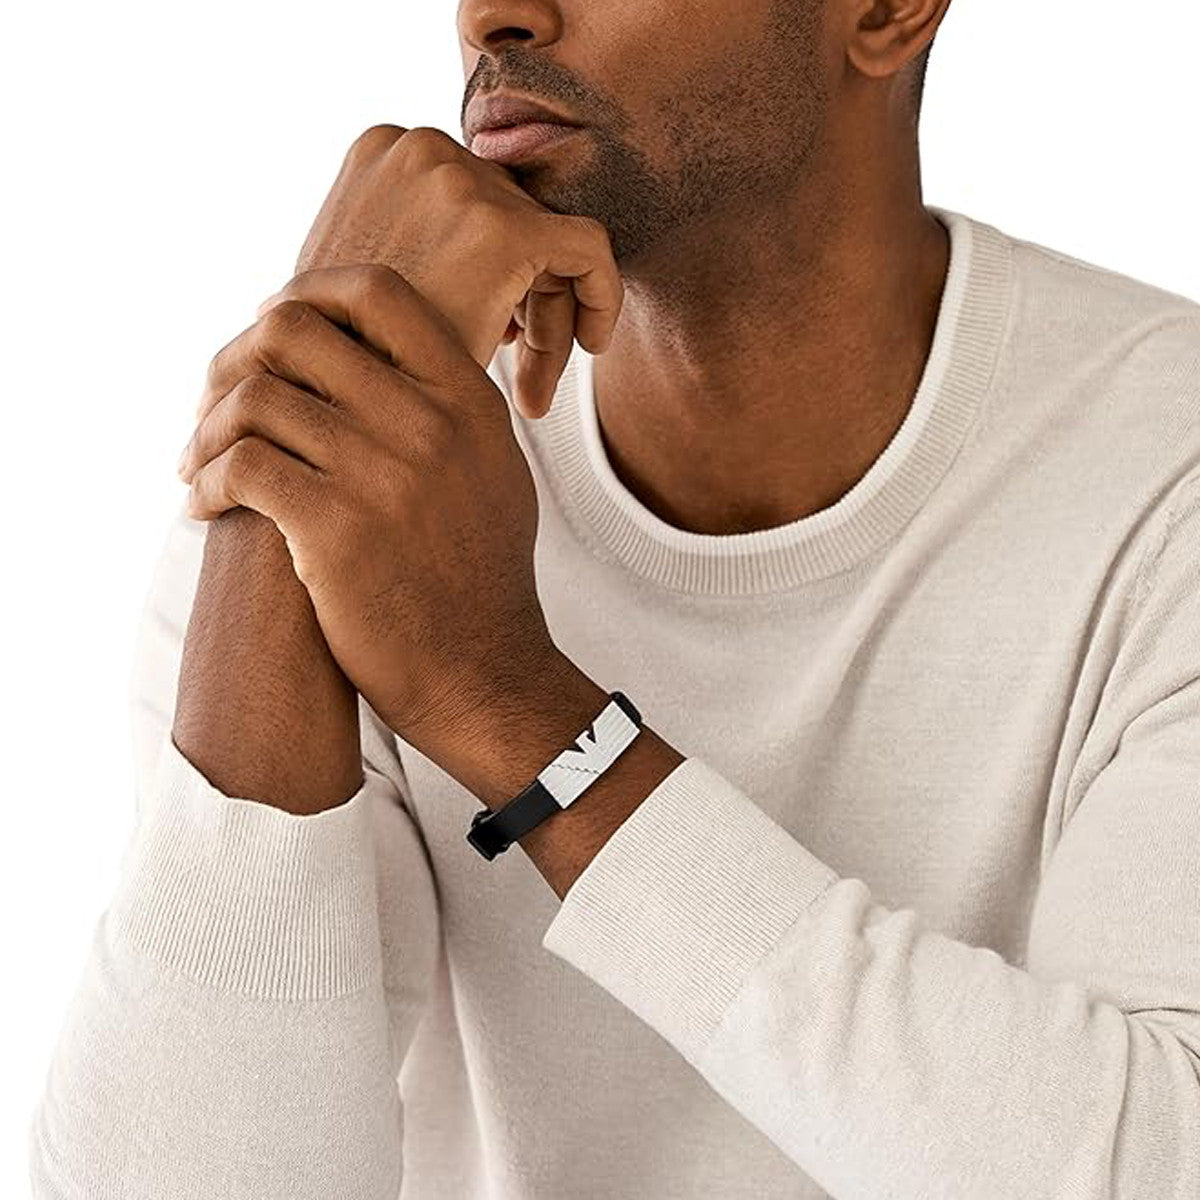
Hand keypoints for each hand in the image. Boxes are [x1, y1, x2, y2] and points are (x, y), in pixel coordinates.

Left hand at [177, 262, 567, 760]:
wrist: (483, 675)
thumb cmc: (481, 579)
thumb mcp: (494, 473)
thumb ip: (450, 409)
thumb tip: (383, 358)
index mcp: (468, 401)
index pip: (377, 292)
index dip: (308, 293)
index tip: (272, 330)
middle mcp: (428, 424)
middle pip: (294, 331)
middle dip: (235, 360)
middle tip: (215, 403)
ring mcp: (384, 474)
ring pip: (254, 399)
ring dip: (207, 430)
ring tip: (199, 466)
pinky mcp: (336, 531)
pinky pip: (242, 466)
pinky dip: (207, 482)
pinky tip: (205, 507)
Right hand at [282, 124, 623, 417]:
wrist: (338, 407)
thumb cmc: (343, 358)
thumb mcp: (356, 282)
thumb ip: (399, 244)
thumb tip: (443, 248)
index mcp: (381, 149)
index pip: (476, 200)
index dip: (494, 274)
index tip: (495, 337)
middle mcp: (419, 146)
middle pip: (516, 219)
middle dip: (526, 302)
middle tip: (524, 377)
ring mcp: (461, 182)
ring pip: (550, 244)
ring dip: (550, 321)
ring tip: (536, 392)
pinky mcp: (508, 229)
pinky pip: (589, 250)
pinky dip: (602, 295)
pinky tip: (593, 346)